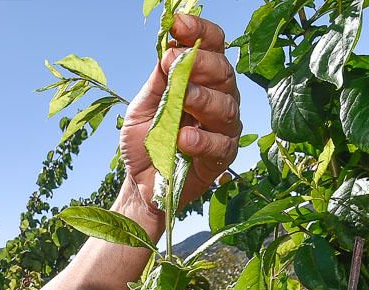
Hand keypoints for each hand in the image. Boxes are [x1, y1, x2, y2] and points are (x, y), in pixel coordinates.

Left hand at [114, 14, 241, 239]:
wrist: (142, 185)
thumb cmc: (145, 144)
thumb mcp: (143, 107)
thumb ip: (158, 82)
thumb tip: (168, 52)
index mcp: (201, 81)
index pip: (212, 47)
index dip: (199, 31)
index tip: (178, 24)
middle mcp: (219, 100)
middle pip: (224, 72)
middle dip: (202, 63)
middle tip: (175, 62)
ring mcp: (223, 129)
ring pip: (226, 106)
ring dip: (203, 98)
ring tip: (182, 98)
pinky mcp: (222, 158)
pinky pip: (220, 145)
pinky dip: (202, 139)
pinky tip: (184, 138)